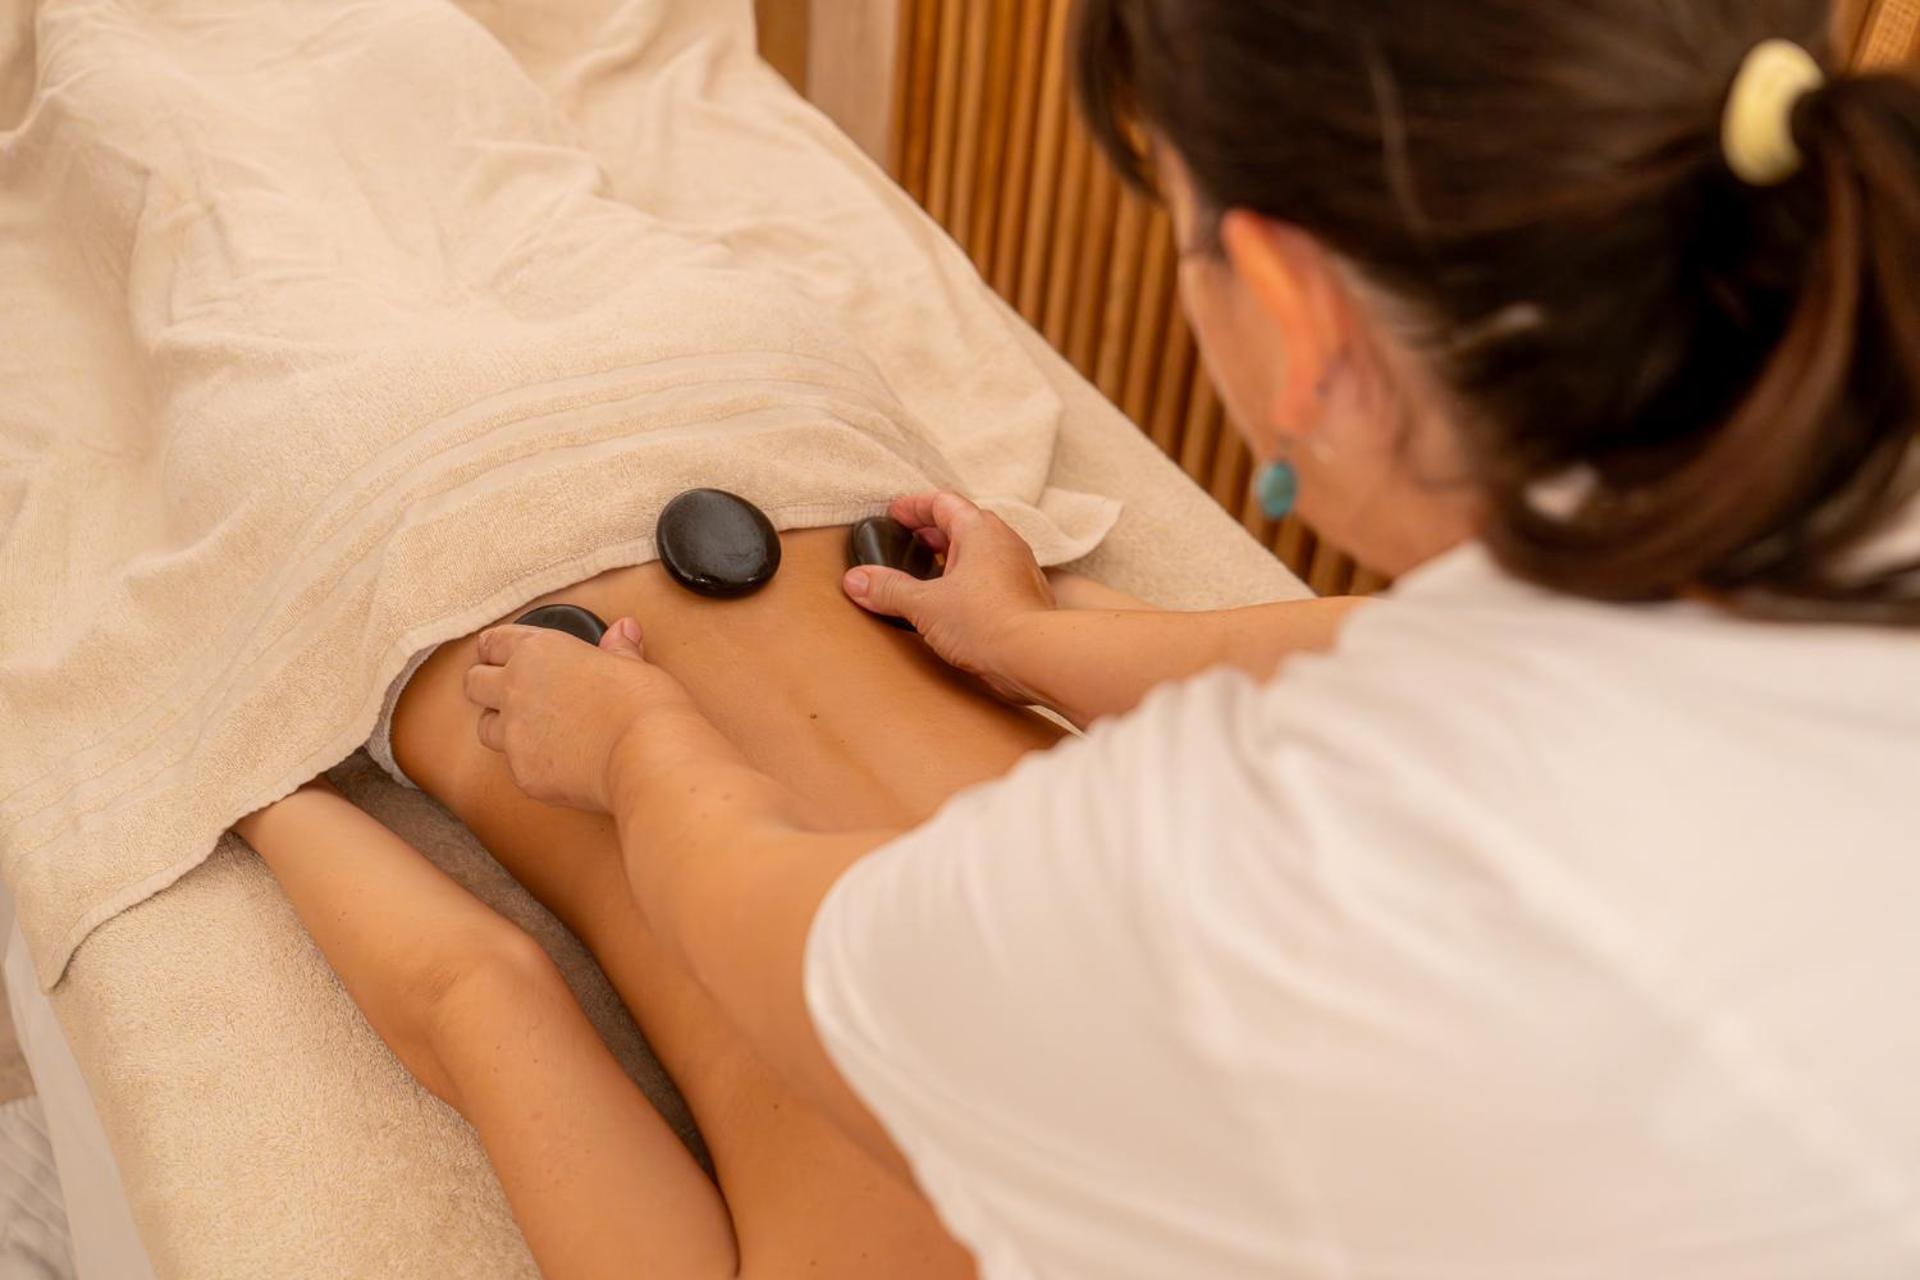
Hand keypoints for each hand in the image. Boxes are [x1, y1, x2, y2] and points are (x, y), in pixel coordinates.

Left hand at [465, 617, 695, 810]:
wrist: (646, 758)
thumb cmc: (643, 707)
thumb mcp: (634, 666)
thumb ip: (618, 650)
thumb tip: (624, 631)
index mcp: (540, 653)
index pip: (494, 642)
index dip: (495, 647)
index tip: (499, 651)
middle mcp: (517, 690)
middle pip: (474, 682)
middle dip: (486, 684)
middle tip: (507, 690)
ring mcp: (515, 735)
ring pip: (485, 728)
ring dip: (501, 725)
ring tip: (532, 729)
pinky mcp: (523, 774)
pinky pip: (514, 766)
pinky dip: (531, 762)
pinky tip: (559, 762)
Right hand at [841, 492, 1055, 702]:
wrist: (1036, 657)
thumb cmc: (985, 621)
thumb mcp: (924, 604)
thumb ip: (889, 589)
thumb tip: (856, 581)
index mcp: (979, 529)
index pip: (943, 502)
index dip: (914, 506)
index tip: (894, 514)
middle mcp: (1004, 541)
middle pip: (963, 524)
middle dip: (932, 531)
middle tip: (906, 542)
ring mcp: (1018, 568)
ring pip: (979, 551)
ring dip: (951, 557)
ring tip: (925, 573)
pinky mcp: (1024, 595)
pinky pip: (991, 576)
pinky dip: (968, 580)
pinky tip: (952, 602)